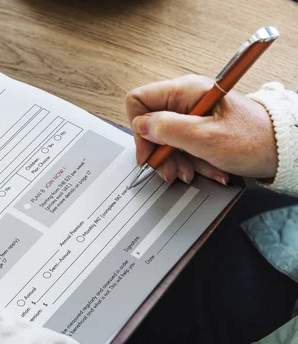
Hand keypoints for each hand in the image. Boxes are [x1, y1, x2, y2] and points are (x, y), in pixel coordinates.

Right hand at [126, 74, 277, 183]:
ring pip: (166, 140)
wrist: (283, 150)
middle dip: (161, 153)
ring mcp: (193, 114)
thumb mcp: (205, 137)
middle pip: (152, 125)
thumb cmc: (253, 140)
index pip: (139, 101)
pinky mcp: (200, 127)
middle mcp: (186, 99)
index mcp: (185, 91)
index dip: (139, 129)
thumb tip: (141, 126)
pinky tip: (206, 169)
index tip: (149, 152)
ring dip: (177, 161)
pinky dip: (192, 161)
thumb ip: (168, 129)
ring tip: (193, 172)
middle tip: (172, 171)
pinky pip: (183, 146)